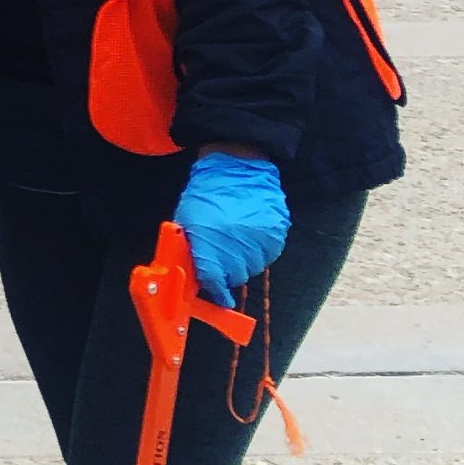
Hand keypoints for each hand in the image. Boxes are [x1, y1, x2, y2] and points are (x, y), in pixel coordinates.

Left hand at [176, 149, 287, 306]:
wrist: (235, 167)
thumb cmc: (206, 195)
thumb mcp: (187, 221)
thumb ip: (191, 250)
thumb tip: (196, 275)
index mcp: (209, 241)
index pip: (214, 279)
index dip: (216, 291)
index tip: (219, 297)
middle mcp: (235, 244)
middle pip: (236, 276)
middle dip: (228, 271)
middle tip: (223, 257)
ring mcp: (258, 239)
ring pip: (253, 266)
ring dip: (245, 259)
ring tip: (236, 238)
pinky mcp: (276, 233)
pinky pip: (268, 253)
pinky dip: (259, 249)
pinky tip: (250, 233)